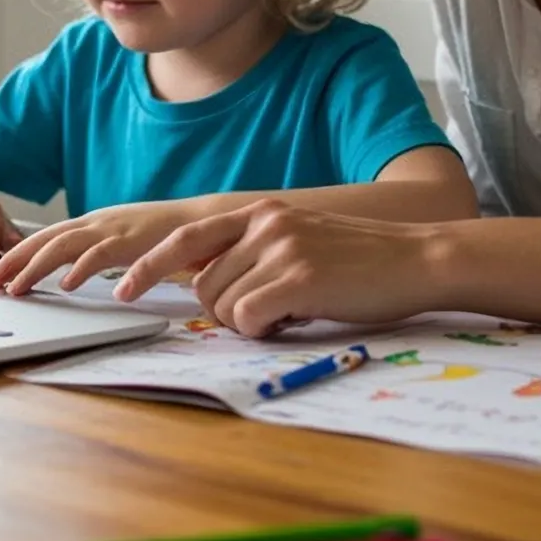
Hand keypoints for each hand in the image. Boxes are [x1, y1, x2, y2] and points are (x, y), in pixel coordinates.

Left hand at [0, 201, 197, 295]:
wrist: (205, 219)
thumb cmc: (166, 235)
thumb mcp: (124, 241)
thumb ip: (99, 251)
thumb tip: (73, 271)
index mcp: (94, 223)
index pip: (47, 236)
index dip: (19, 253)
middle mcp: (98, 222)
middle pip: (46, 238)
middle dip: (16, 259)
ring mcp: (114, 228)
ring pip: (64, 244)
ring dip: (36, 267)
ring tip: (17, 287)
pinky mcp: (133, 240)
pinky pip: (101, 253)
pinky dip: (81, 268)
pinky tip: (66, 285)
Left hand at [113, 199, 444, 335]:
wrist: (417, 258)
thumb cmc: (359, 263)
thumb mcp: (298, 242)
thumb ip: (254, 253)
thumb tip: (212, 285)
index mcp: (258, 211)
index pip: (186, 238)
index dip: (149, 265)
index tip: (123, 289)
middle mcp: (262, 221)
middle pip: (202, 284)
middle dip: (226, 310)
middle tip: (271, 312)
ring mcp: (279, 246)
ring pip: (224, 305)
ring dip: (251, 322)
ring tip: (294, 309)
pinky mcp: (297, 275)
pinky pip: (250, 318)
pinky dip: (268, 329)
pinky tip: (301, 315)